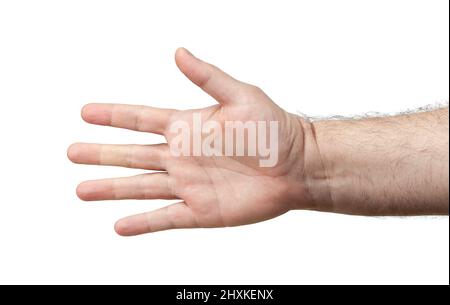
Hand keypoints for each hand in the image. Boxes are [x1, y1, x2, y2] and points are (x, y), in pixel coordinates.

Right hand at [68, 48, 319, 235]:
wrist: (296, 166)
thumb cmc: (272, 128)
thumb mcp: (240, 95)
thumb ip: (207, 77)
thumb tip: (179, 52)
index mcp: (187, 127)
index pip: (140, 119)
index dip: (113, 116)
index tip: (86, 112)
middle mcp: (181, 156)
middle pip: (131, 155)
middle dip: (101, 154)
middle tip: (72, 152)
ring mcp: (189, 185)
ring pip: (140, 187)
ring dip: (111, 189)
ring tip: (83, 189)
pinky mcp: (201, 211)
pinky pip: (165, 218)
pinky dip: (142, 223)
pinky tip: (119, 226)